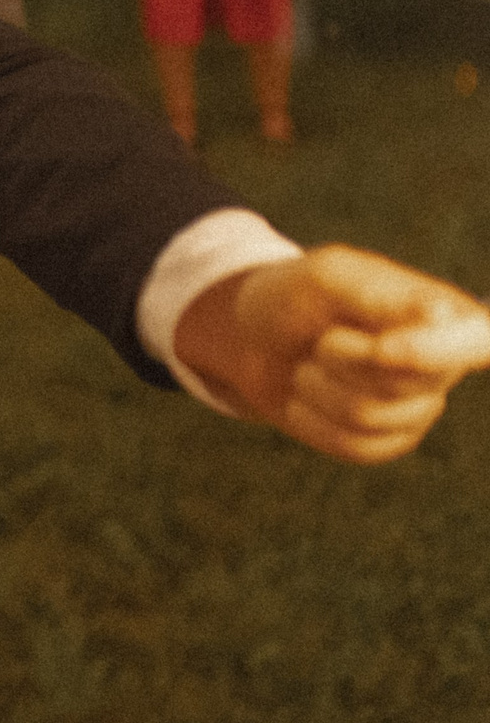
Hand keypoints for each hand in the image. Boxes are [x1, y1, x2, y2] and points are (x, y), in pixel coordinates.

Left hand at [174, 248, 489, 462]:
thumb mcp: (329, 276)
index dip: (434, 351)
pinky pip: (355, 446)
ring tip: (310, 364)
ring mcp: (421, 405)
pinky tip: (306, 398)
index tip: (384, 346)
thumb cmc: (298, 296)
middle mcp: (445, 362)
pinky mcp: (390, 439)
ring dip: (317, 387)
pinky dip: (313, 420)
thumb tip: (442, 315)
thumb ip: (380, 294)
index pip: (478, 340)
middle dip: (339, 357)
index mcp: (445, 311)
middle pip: (400, 381)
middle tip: (320, 337)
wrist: (256, 339)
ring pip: (369, 416)